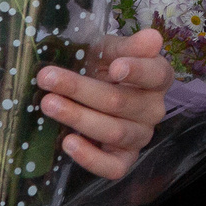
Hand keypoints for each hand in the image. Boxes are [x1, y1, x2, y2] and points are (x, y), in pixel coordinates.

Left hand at [36, 27, 169, 179]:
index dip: (137, 71)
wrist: (92, 92)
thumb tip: (152, 38)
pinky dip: (90, 157)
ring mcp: (140, 136)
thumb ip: (128, 45)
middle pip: (120, 102)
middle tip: (48, 78)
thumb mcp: (110, 49)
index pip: (155, 74)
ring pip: (113, 131)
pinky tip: (67, 142)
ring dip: (78, 118)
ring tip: (48, 104)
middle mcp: (153, 109)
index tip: (114, 67)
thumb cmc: (103, 67)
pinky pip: (113, 167)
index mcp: (157, 78)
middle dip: (81, 89)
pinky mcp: (124, 159)